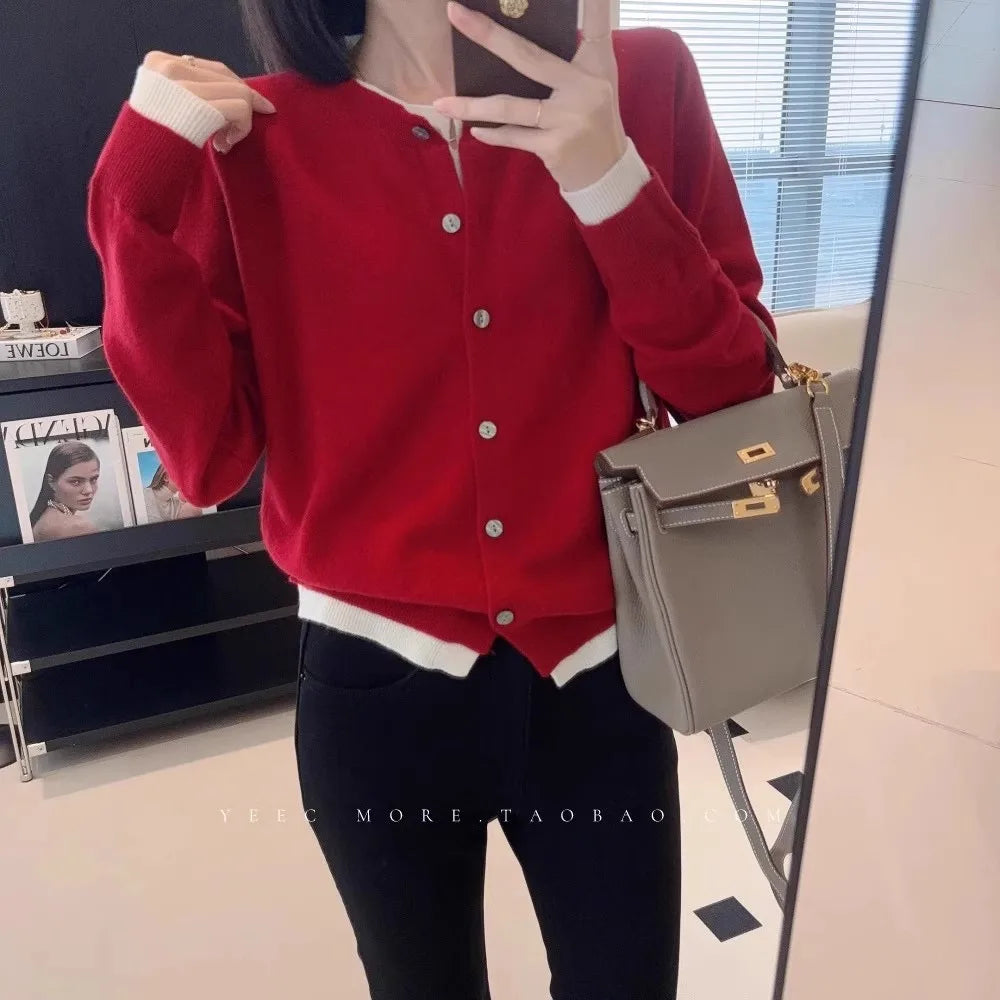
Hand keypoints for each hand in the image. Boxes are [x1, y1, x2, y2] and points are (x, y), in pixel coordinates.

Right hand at [142, 51, 275, 152]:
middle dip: (240, 104)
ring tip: (224, 141)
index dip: (229, 89)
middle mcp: (171, 66)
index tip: (236, 113)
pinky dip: (242, 129)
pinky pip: (242, 108)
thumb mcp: (162, 104)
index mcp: (159, 62)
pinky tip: (224, 144)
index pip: (210, 68)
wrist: (139, 161)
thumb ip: (188, 92)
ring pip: (240, 91)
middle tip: (232, 133)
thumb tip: (231, 92)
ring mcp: (187, 85)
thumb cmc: (151, 141)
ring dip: (242, 121)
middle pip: (227, 77)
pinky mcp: (202, 105)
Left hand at [433, 0, 627, 191]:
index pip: (593, 23)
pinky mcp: (555, 147)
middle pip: (527, 56)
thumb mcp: (594, 82)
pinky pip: (514, 136)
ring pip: (510, 106)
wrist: (607, 173)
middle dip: (488, 35)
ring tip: (441, 103)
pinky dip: (493, 133)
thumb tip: (521, 39)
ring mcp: (569, 119)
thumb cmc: (593, 121)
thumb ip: (569, 58)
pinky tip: (474, 130)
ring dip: (472, 106)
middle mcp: (585, 88)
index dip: (592, 2)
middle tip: (456, 13)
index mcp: (595, 65)